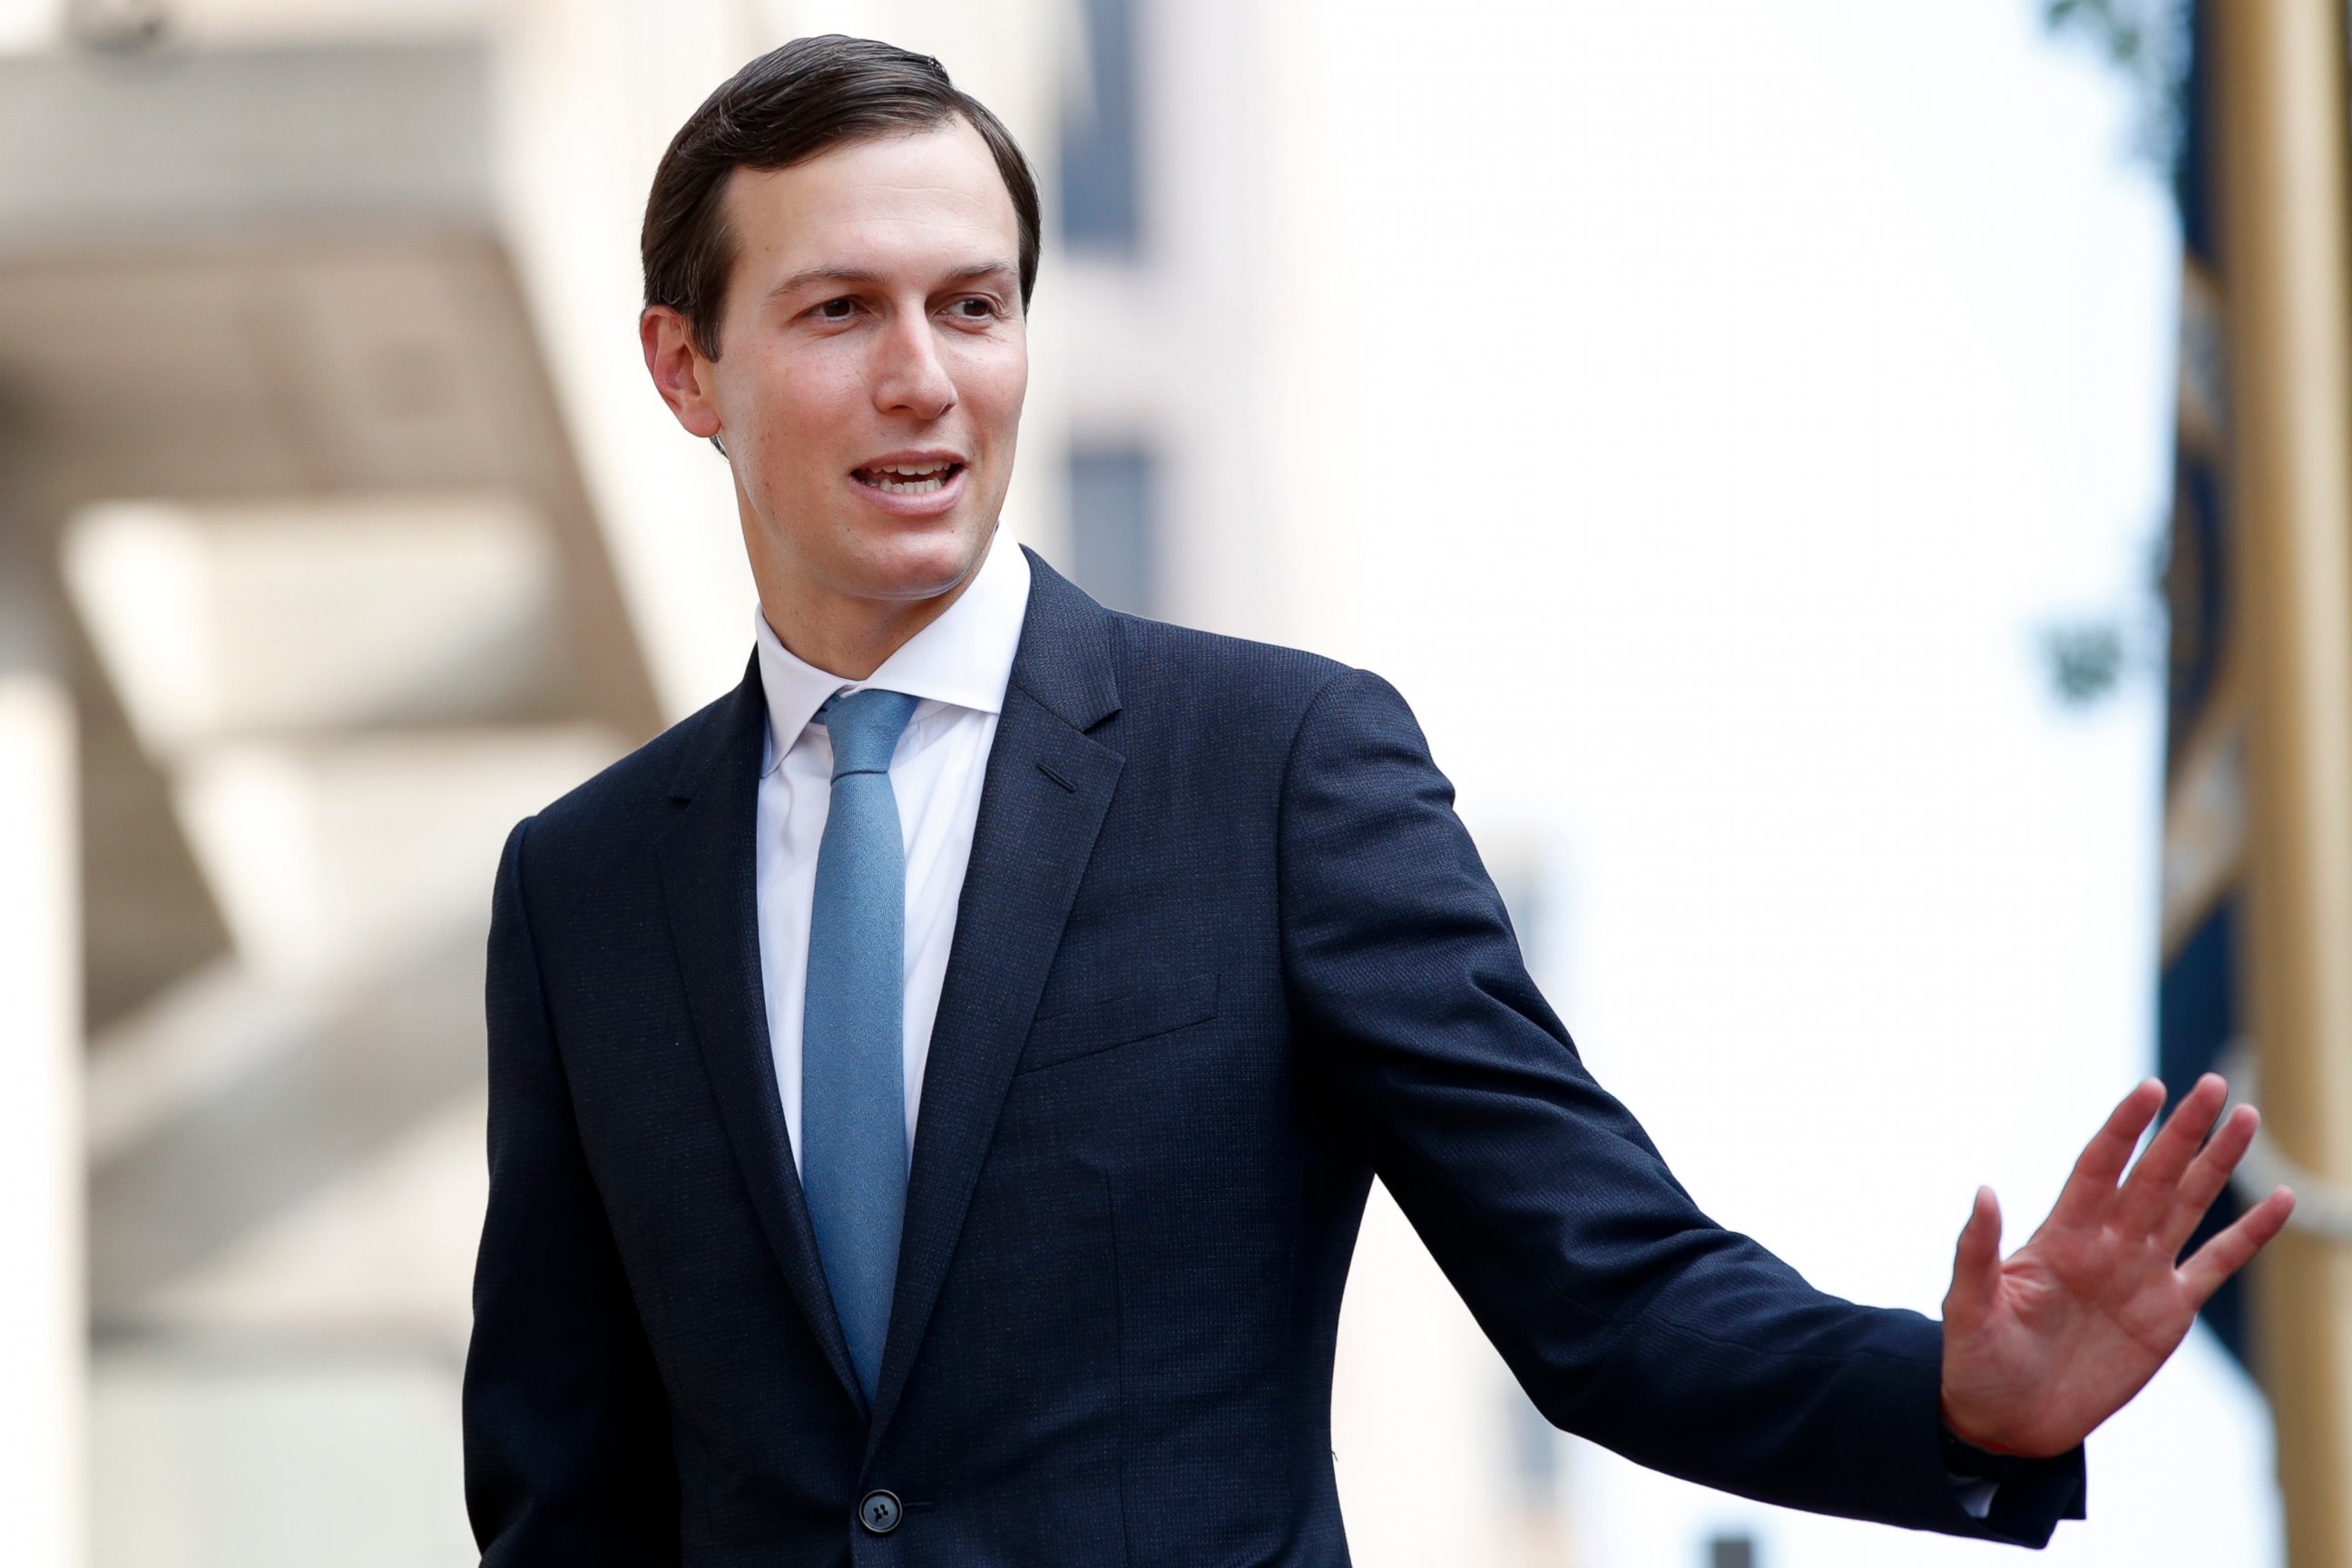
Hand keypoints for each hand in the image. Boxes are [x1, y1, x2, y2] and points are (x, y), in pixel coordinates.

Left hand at [1937, 1073, 2295, 1458]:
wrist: (2007, 1418)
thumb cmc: (1977, 1360)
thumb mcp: (1966, 1306)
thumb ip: (1976, 1251)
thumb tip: (1983, 1190)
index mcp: (2059, 1236)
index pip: (2098, 1167)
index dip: (2124, 1129)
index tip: (2150, 1089)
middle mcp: (2105, 1244)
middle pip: (2152, 1175)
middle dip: (2182, 1132)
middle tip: (2211, 1085)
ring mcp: (2140, 1274)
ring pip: (2187, 1205)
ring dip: (2216, 1164)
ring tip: (2245, 1116)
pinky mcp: (2168, 1314)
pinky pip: (2216, 1264)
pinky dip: (2248, 1236)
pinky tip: (2280, 1203)